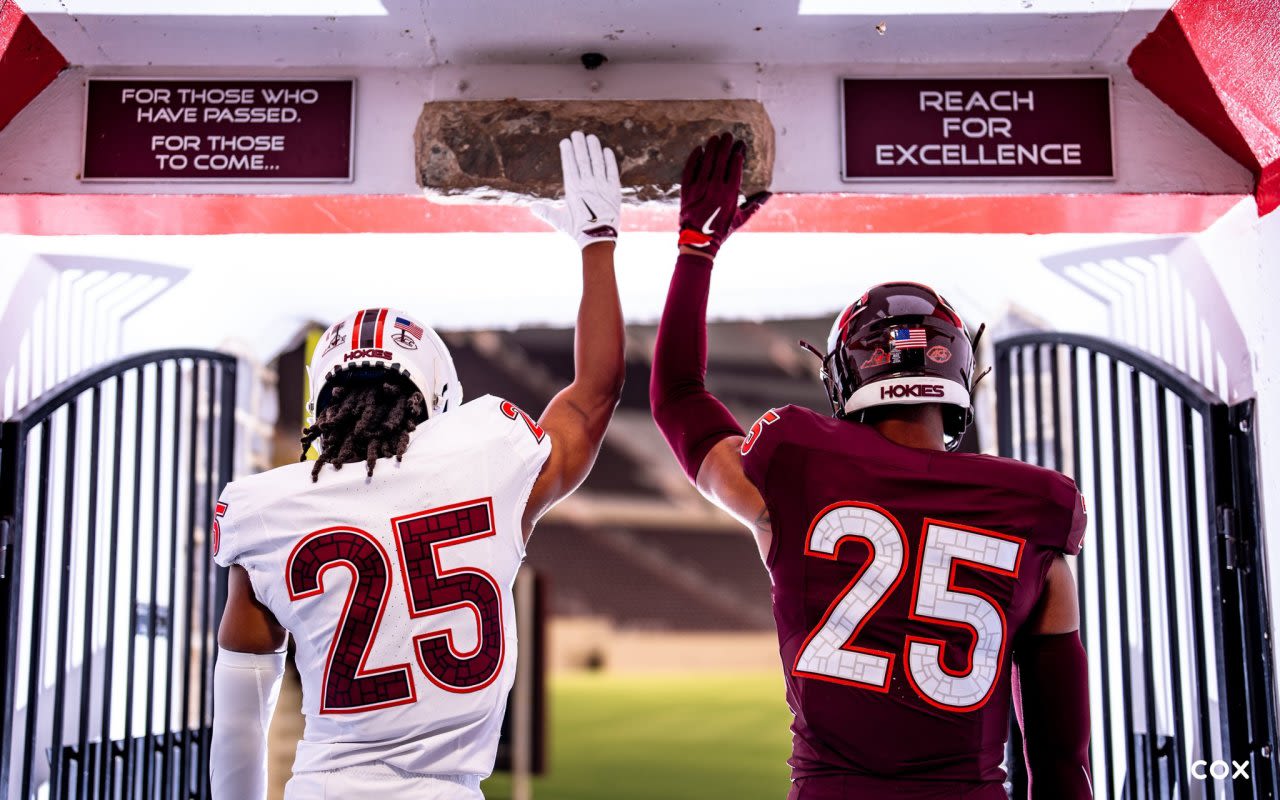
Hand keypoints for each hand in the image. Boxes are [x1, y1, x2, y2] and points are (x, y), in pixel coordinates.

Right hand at [533, 131, 620, 249]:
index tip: (565, 141)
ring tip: (591, 137)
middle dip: (579, 145)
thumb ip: (546, 212)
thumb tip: (531, 206)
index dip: (567, 152)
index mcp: (573, 190)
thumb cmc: (578, 231)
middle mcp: (587, 185)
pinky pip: (612, 172)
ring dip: (594, 148)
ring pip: (597, 162)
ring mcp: (602, 187)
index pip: (569, 165)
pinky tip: (606, 151)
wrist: (599, 240)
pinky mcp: (614, 191)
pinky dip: (609, 160)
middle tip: (577, 133)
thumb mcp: (560, 222)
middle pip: (582, 159)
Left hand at [678, 133, 770, 257]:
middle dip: (726, 145)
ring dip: (712, 147)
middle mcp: (715, 188)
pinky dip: (694, 158)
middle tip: (728, 135)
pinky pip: (690, 169)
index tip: (739, 145)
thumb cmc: (721, 231)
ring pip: (706, 161)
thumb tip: (769, 194)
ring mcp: (700, 188)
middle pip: (721, 159)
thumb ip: (755, 205)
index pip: (735, 166)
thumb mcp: (740, 218)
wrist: (698, 241)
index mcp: (730, 193)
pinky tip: (698, 150)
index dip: (738, 153)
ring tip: (715, 138)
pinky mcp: (687, 191)